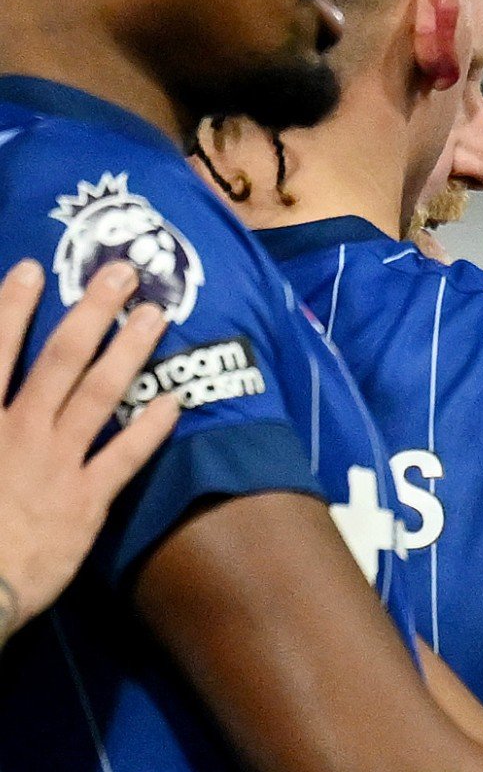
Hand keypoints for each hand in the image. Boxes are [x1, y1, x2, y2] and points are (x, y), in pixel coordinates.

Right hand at [0, 260, 178, 637]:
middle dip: (91, 312)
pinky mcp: (85, 501)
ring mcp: (55, 464)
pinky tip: (177, 400)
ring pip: (99, 394)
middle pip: (59, 360)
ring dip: (129, 350)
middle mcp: (17, 432)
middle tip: (122, 273)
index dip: (10, 309)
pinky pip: (125, 456)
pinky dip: (151, 427)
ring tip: (155, 315)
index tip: (31, 270)